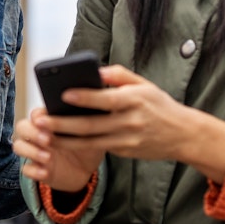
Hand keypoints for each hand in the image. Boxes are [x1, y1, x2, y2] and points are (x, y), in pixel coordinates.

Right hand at [14, 108, 103, 192]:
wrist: (86, 170)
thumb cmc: (87, 145)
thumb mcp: (92, 132)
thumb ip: (87, 120)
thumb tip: (92, 106)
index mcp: (50, 122)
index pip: (36, 114)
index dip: (38, 116)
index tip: (46, 120)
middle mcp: (39, 134)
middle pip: (22, 127)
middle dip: (32, 132)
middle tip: (48, 139)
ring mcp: (35, 152)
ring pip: (19, 146)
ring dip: (31, 151)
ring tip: (48, 157)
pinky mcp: (36, 169)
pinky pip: (26, 169)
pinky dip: (34, 171)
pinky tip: (46, 172)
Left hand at [41, 65, 224, 182]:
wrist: (183, 135)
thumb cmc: (159, 105)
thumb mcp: (144, 84)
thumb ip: (119, 75)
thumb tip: (97, 70)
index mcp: (135, 100)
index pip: (106, 99)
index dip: (84, 98)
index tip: (63, 94)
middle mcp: (130, 122)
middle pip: (91, 125)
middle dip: (63, 124)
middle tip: (41, 120)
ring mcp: (126, 141)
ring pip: (89, 142)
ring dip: (64, 140)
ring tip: (43, 134)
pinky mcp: (124, 153)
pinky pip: (97, 148)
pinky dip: (77, 146)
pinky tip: (60, 141)